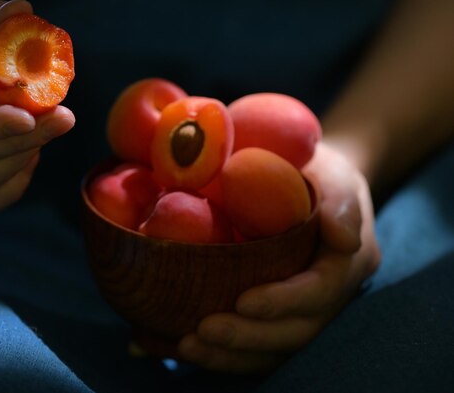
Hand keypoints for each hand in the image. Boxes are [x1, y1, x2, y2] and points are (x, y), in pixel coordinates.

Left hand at [177, 142, 380, 373]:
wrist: (306, 183)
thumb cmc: (314, 172)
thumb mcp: (332, 171)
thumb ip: (340, 197)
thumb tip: (343, 239)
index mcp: (346, 262)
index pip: (320, 292)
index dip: (284, 302)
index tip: (243, 302)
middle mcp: (331, 295)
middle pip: (296, 332)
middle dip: (249, 337)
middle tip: (202, 333)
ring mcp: (304, 311)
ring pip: (275, 349)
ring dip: (232, 355)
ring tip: (188, 347)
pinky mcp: (277, 317)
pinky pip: (255, 347)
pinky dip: (221, 354)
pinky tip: (181, 347)